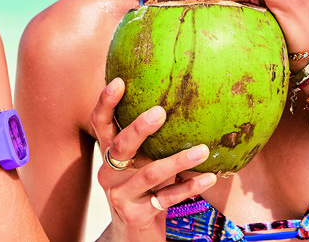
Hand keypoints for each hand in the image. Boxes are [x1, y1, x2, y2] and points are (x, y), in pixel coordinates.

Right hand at [91, 78, 215, 241]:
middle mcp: (109, 172)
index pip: (100, 123)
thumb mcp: (139, 163)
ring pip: (150, 173)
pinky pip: (167, 198)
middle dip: (139, 128)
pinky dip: (189, 187)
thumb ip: (149, 140)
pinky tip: (208, 178)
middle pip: (121, 146)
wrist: (134, 233)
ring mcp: (121, 195)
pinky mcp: (136, 215)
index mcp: (108, 154)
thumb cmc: (143, 188)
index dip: (106, 102)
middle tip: (160, 111)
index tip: (119, 81)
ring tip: (203, 150)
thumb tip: (178, 100)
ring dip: (179, 161)